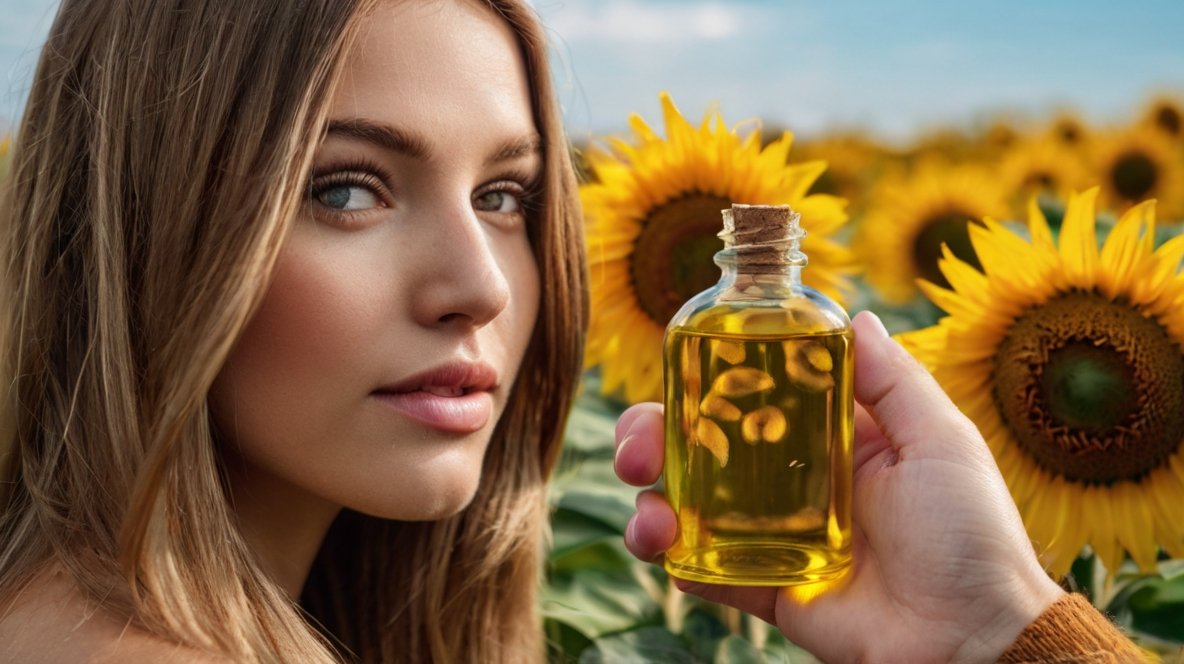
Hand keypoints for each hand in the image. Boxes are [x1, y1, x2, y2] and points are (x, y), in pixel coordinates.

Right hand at [614, 311, 1064, 662]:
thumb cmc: (971, 536)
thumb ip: (893, 382)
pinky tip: (665, 547)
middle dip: (655, 439)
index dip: (708, 382)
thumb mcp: (940, 441)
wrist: (972, 639)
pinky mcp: (766, 588)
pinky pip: (706, 570)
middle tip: (636, 446)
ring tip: (650, 513)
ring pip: (691, 506)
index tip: (677, 371)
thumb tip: (855, 317)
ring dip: (652, 500)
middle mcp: (794, 483)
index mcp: (834, 441)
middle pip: (704, 448)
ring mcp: (774, 537)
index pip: (755, 398)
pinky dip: (674, 558)